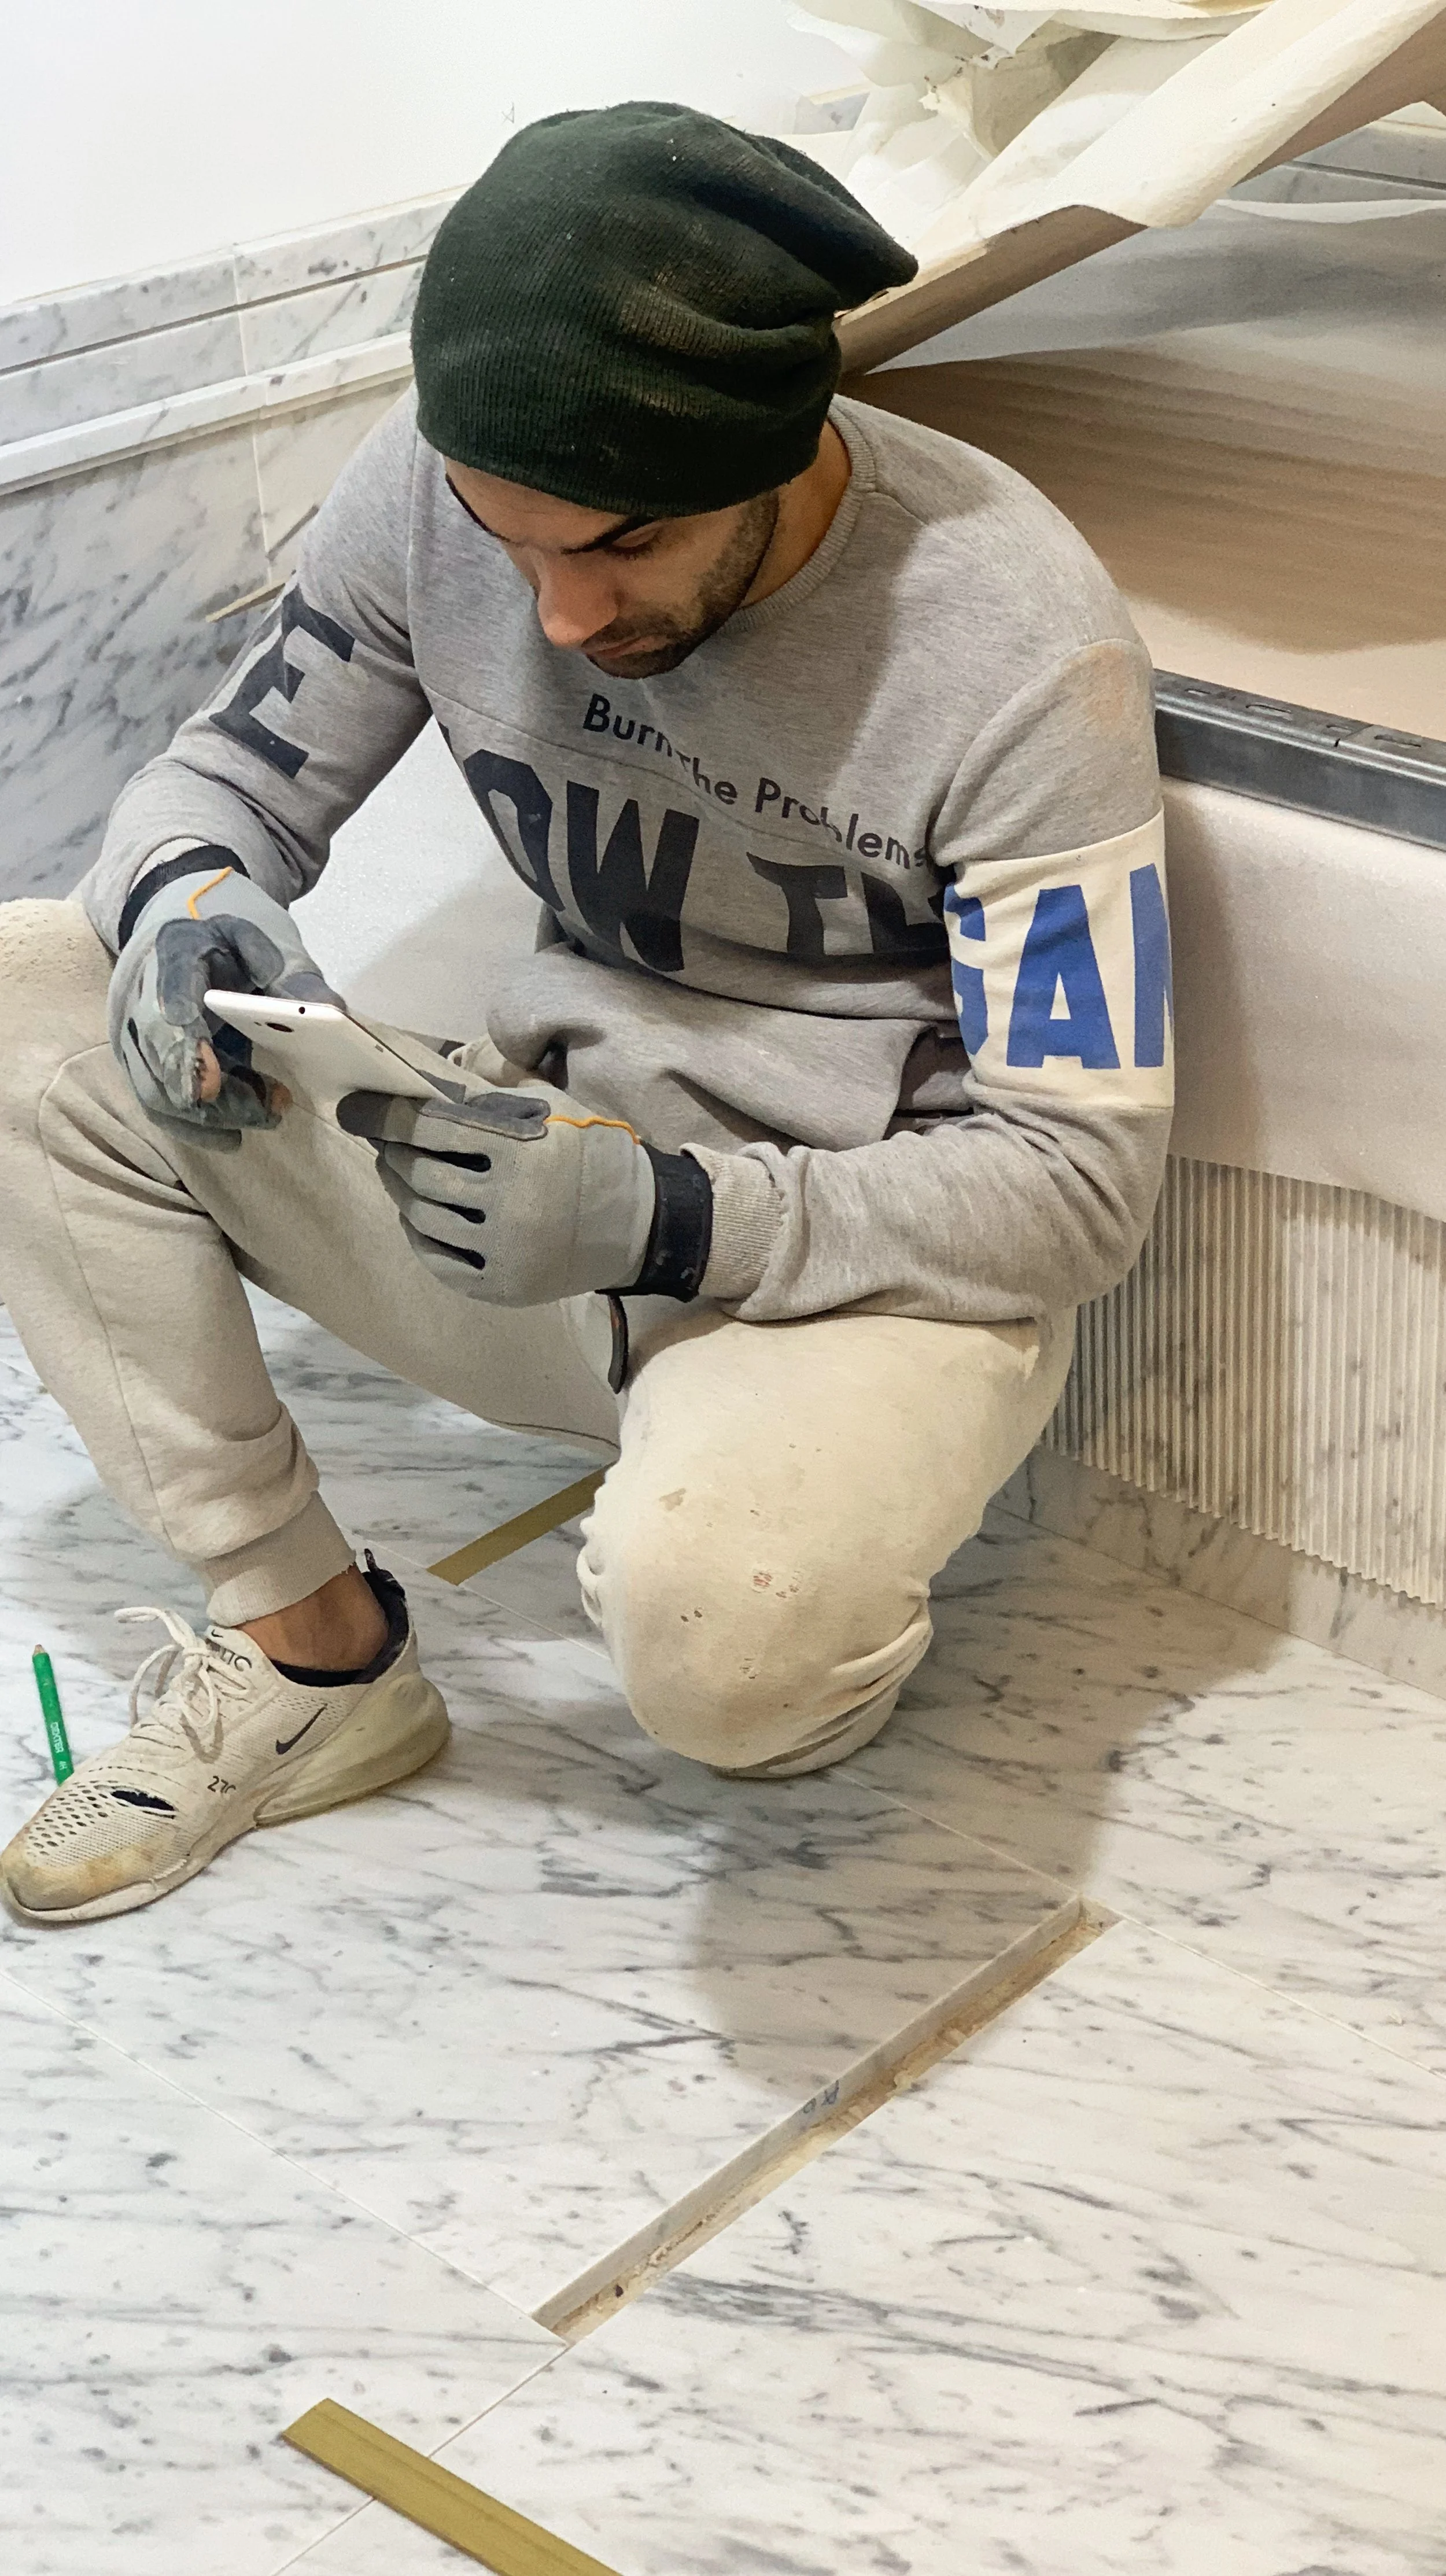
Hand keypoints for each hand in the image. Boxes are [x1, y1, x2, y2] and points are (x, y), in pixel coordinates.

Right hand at [108, 858, 340, 1142]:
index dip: (184, 1040)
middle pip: (163, 1058)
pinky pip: (159, 1106)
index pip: (170, 996)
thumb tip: (330, 1011)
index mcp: (174, 952)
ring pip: (158, 1092)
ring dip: (211, 1115)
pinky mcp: (142, 1063)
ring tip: (268, 1114)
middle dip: (212, 1094)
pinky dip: (198, 1125)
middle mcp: (142, 995)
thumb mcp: (264, 940)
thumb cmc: (225, 941)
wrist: (182, 935)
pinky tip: (236, 1134)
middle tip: (265, 1108)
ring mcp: (135, 1033)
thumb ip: (294, 972)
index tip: (209, 1073)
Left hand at [337, 1075, 659, 1306]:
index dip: (384, 1117)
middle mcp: (513, 1204)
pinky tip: (420, 1216)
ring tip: (400, 1175)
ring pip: (424, 1218)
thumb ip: (488, 1095)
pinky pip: (439, 1260)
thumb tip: (415, 1080)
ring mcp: (507, 1252)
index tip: (354, 1110)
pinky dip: (420, 1235)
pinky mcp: (504, 1287)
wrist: (642, 1224)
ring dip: (402, 1192)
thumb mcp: (552, 1106)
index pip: (431, 1127)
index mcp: (524, 1150)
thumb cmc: (590, 1152)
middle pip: (421, 1175)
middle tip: (384, 1143)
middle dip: (393, 1154)